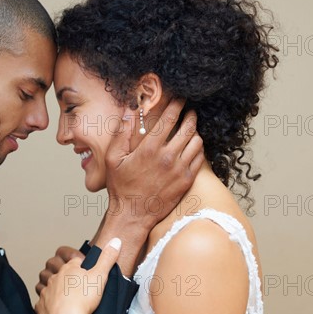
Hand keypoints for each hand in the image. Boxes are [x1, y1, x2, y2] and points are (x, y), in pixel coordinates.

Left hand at [35, 239, 121, 313]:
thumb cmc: (82, 299)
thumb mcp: (100, 275)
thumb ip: (107, 258)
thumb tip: (115, 241)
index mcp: (68, 269)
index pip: (74, 261)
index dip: (81, 266)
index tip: (87, 273)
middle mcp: (55, 279)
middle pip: (59, 273)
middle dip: (67, 278)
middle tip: (78, 287)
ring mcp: (46, 294)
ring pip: (48, 288)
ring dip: (55, 291)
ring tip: (67, 299)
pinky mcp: (41, 309)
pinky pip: (42, 306)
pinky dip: (48, 308)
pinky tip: (57, 312)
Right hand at [97, 99, 204, 273]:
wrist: (133, 215)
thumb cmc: (121, 187)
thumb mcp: (112, 159)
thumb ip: (121, 133)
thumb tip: (129, 111)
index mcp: (149, 149)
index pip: (169, 118)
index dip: (177, 104)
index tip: (180, 98)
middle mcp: (167, 157)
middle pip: (188, 127)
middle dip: (190, 115)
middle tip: (190, 111)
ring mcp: (179, 170)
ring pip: (197, 142)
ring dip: (195, 132)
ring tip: (191, 128)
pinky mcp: (186, 181)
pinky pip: (200, 158)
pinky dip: (198, 149)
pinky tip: (193, 147)